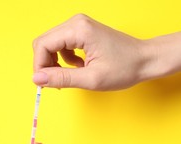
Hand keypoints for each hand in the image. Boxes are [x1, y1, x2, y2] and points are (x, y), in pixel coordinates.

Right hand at [32, 14, 166, 89]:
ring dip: (54, 63)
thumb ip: (61, 79)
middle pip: (43, 43)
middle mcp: (76, 22)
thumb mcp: (91, 79)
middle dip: (45, 65)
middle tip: (56, 82)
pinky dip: (62, 59)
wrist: (145, 59)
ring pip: (50, 44)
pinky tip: (78, 66)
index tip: (44, 83)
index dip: (39, 66)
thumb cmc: (124, 68)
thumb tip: (36, 80)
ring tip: (71, 74)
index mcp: (78, 30)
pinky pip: (59, 44)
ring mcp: (78, 25)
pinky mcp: (80, 30)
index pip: (43, 45)